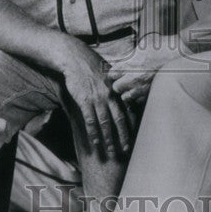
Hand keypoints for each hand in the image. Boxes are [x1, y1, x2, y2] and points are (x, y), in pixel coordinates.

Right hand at [60, 41, 130, 158]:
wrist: (76, 59)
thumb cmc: (92, 67)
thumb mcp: (109, 74)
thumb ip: (116, 87)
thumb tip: (124, 96)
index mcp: (117, 89)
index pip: (128, 110)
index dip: (131, 125)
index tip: (134, 137)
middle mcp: (110, 95)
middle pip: (119, 119)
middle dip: (123, 137)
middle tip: (126, 150)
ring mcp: (97, 98)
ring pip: (105, 123)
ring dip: (108, 139)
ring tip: (110, 152)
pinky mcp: (84, 100)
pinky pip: (90, 120)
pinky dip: (93, 133)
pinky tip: (95, 143)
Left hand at [107, 33, 182, 104]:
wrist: (181, 54)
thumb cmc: (164, 47)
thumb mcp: (143, 45)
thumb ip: (132, 54)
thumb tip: (127, 58)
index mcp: (129, 64)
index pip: (111, 74)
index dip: (114, 73)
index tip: (118, 72)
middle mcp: (133, 78)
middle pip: (116, 88)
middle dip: (119, 84)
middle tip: (124, 80)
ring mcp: (142, 88)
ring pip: (126, 98)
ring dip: (128, 93)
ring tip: (133, 87)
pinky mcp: (152, 94)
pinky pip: (139, 101)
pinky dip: (139, 98)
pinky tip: (143, 91)